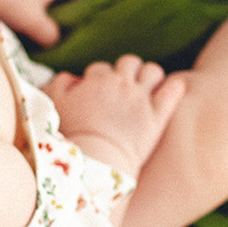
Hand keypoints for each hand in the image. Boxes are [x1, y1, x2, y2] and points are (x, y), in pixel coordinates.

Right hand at [43, 55, 185, 179]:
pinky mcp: (158, 117)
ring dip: (149, 77)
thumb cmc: (70, 136)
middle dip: (125, 72)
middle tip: (123, 89)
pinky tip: (170, 91)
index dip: (98, 81)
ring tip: (146, 90)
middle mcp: (122, 84)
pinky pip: (173, 91)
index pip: (100, 69)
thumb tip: (72, 78)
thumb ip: (60, 84)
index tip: (97, 95)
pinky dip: (173, 88)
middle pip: (128, 63)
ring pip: (153, 71)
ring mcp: (142, 99)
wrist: (94, 163)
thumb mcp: (54, 105)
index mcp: (97, 80)